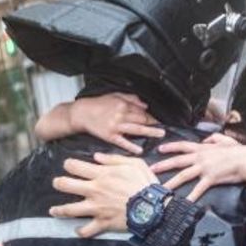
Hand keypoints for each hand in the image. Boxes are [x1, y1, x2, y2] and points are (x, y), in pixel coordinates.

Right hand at [36, 93, 163, 153]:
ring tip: (161, 134)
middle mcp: (120, 114)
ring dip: (150, 132)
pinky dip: (131, 146)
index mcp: (123, 104)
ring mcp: (115, 126)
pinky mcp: (109, 136)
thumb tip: (145, 105)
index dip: (151, 115)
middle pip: (141, 119)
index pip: (141, 110)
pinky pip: (122, 142)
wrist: (81, 113)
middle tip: (165, 128)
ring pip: (136, 129)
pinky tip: (140, 150)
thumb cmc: (98, 104)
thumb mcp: (114, 95)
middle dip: (154, 123)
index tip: (159, 120)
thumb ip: (131, 99)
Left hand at [50, 155, 158, 236]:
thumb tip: (97, 156)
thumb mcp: (134, 163)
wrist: (152, 207)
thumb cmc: (145, 184)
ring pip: (70, 209)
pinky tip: (77, 230)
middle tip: (57, 183)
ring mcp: (96, 208)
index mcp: (101, 175)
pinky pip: (87, 230)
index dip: (69, 164)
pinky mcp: (102, 222)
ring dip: (59, 210)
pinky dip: (81, 231)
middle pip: (65, 185)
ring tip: (54, 210)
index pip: (75, 166)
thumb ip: (114, 159)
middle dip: (58, 183)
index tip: (69, 165)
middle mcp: (94, 190)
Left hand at [152, 140, 245, 201]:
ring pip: (183, 175)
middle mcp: (200, 157)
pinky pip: (198, 189)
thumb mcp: (225, 140)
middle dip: (162, 165)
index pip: (182, 146)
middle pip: (177, 161)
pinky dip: (191, 197)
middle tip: (151, 169)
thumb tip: (206, 140)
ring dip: (171, 182)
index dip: (170, 147)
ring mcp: (204, 168)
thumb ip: (213, 138)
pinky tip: (185, 203)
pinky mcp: (210, 178)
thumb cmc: (238, 151)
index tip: (159, 149)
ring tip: (161, 189)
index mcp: (203, 148)